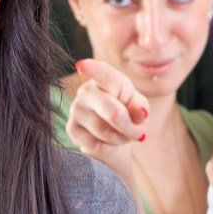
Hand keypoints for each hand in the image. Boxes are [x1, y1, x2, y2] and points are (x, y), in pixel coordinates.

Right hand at [65, 59, 149, 184]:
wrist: (111, 135)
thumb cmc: (126, 113)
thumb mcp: (139, 107)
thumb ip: (140, 108)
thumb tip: (140, 113)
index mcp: (105, 80)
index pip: (101, 74)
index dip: (92, 69)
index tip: (81, 66)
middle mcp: (86, 91)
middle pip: (114, 113)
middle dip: (130, 128)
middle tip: (137, 133)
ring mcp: (76, 109)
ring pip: (106, 132)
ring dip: (121, 139)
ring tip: (122, 135)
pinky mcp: (72, 129)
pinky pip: (96, 144)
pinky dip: (109, 147)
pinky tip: (108, 141)